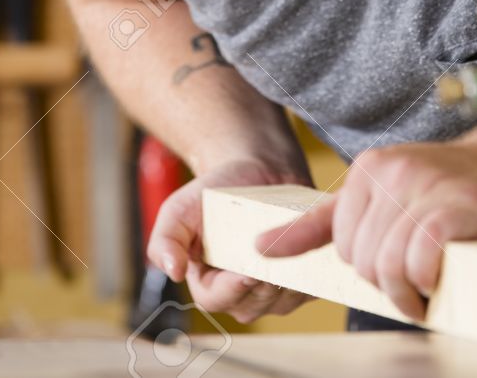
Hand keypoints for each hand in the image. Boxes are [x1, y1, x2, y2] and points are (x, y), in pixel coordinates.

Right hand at [146, 157, 314, 322]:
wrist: (257, 172)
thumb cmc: (215, 192)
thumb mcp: (179, 209)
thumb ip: (164, 240)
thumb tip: (171, 272)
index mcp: (207, 285)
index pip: (218, 299)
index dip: (232, 289)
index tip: (247, 272)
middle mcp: (241, 296)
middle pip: (254, 302)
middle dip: (265, 283)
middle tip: (277, 259)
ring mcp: (273, 293)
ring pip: (284, 299)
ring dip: (291, 279)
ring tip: (296, 253)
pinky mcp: (301, 281)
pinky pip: (309, 287)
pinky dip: (312, 273)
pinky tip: (312, 251)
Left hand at [254, 136, 476, 320]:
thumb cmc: (447, 189)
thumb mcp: (382, 196)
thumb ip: (320, 223)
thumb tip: (259, 246)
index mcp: (369, 169)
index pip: (343, 244)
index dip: (369, 265)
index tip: (395, 265)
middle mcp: (392, 172)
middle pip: (363, 260)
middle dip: (389, 282)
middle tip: (417, 280)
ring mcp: (423, 188)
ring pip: (388, 266)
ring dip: (408, 292)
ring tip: (428, 287)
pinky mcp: (452, 209)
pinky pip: (419, 263)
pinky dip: (428, 284)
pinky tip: (442, 280)